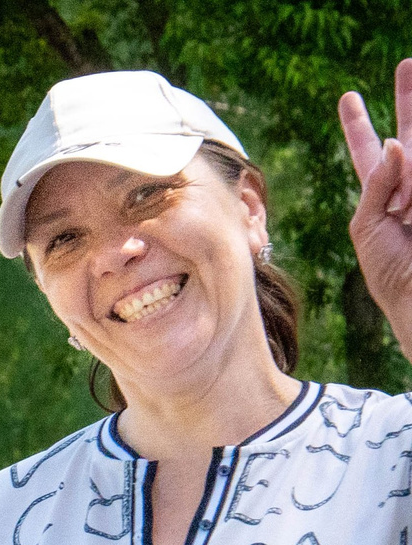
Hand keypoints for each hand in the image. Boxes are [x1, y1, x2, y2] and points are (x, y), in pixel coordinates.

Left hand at [341, 60, 411, 354]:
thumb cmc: (391, 272)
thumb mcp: (367, 227)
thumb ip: (376, 184)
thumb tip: (398, 144)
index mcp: (382, 195)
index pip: (370, 152)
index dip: (359, 125)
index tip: (349, 96)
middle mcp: (411, 185)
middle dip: (409, 99)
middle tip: (407, 63)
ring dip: (411, 145)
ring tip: (406, 158)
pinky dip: (411, 177)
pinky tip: (407, 201)